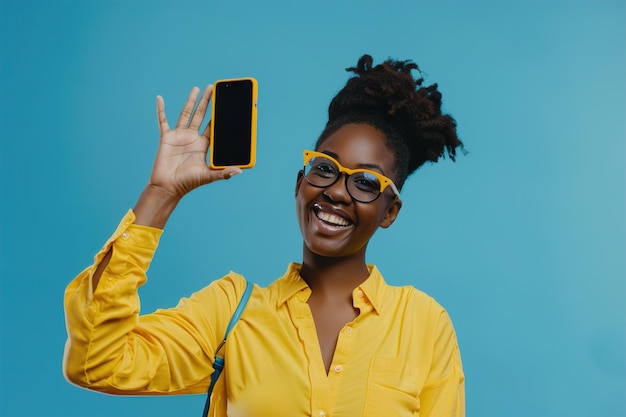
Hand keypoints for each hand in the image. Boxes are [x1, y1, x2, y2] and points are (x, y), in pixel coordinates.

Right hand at [149, 85, 241, 199]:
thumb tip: (239, 171)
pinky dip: (161, 110)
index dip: (219, 115)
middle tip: (213, 88)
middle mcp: (192, 138)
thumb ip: (223, 173)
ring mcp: (179, 136)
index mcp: (203, 145)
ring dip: (191, 101)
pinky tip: (160, 99)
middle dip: (208, 102)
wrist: (168, 187)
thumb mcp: (208, 177)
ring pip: (186, 114)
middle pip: (201, 115)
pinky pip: (163, 121)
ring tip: (197, 88)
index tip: (226, 104)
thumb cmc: (188, 183)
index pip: (213, 126)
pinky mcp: (167, 137)